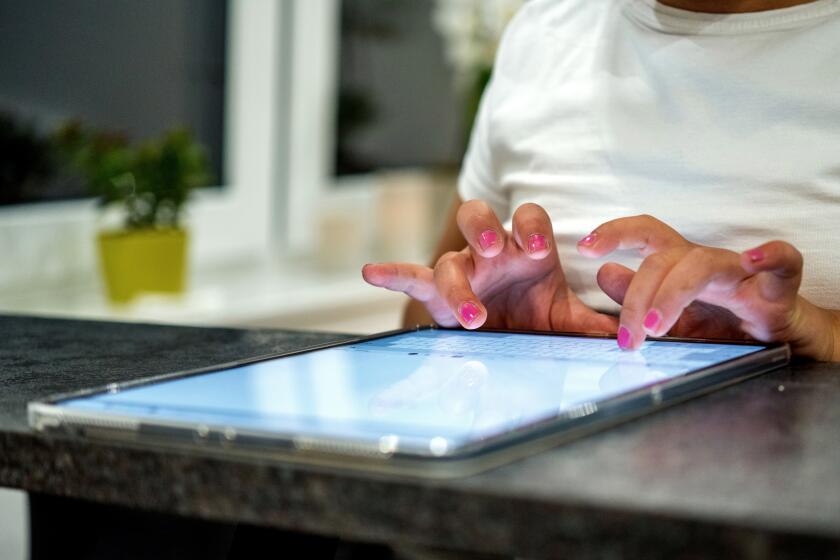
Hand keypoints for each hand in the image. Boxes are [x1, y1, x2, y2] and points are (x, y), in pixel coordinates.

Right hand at [363, 201, 616, 332]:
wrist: (505, 334)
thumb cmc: (534, 314)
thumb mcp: (564, 320)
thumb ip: (594, 323)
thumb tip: (636, 338)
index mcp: (525, 249)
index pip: (529, 218)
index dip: (531, 227)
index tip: (538, 250)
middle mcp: (490, 252)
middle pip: (481, 218)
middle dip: (485, 229)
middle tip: (494, 250)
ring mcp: (461, 270)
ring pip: (449, 259)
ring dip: (455, 282)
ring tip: (469, 314)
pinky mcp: (436, 294)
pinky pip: (412, 277)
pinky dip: (393, 274)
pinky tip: (371, 271)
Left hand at [578, 215, 839, 359]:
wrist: (779, 341)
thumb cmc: (723, 323)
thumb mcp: (672, 315)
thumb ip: (638, 297)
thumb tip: (604, 273)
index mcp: (679, 266)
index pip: (645, 236)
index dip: (615, 233)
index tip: (585, 249)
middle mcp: (706, 263)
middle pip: (665, 258)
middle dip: (638, 295)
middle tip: (627, 338)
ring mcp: (742, 273)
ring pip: (703, 264)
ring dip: (674, 294)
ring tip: (657, 327)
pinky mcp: (779, 289)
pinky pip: (783, 262)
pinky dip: (770, 255)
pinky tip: (753, 259)